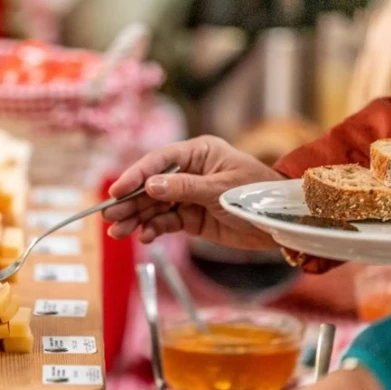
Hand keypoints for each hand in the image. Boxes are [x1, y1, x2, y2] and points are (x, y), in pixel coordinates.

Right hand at [103, 135, 284, 249]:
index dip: (136, 175)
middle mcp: (189, 172)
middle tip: (109, 216)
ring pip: (155, 206)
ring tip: (118, 231)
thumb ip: (184, 188)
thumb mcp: (220, 189)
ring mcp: (189, 196)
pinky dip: (155, 229)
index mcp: (197, 153)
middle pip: (152, 186)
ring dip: (137, 218)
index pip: (159, 162)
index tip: (116, 190)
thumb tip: (149, 186)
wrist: (281, 223)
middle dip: (130, 201)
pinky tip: (145, 236)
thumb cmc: (257, 194)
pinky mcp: (191, 217)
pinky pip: (167, 222)